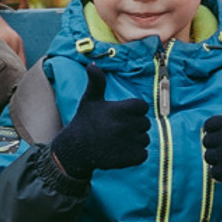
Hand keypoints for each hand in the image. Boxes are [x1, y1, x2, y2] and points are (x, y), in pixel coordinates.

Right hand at [53, 66, 151, 180]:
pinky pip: (143, 154)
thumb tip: (92, 63)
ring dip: (135, 140)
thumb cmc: (85, 121)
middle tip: (117, 129)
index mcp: (120, 109)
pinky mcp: (131, 158)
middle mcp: (126, 126)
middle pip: (145, 123)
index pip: (142, 106)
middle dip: (134, 126)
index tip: (121, 115)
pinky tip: (121, 151)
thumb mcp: (90, 100)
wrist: (76, 149)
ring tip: (118, 141)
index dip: (133, 111)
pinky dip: (136, 154)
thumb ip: (97, 81)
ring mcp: (129, 142)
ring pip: (145, 139)